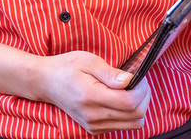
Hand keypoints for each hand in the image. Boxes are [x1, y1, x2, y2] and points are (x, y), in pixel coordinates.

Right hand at [34, 50, 149, 134]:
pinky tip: (120, 100)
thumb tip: (130, 80)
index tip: (138, 77)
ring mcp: (94, 125)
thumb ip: (110, 73)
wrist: (46, 82)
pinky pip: (122, 126)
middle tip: (137, 82)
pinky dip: (128, 115)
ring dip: (138, 108)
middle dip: (144, 98)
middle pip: (136, 116)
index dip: (141, 90)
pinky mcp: (94, 129)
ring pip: (133, 124)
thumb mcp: (88, 61)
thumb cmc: (66, 67)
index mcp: (91, 96)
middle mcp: (93, 116)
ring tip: (130, 91)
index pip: (130, 103)